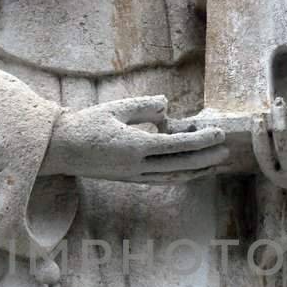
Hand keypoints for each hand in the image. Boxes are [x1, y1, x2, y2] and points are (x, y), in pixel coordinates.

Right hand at [41, 95, 228, 183]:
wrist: (60, 149)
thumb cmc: (85, 124)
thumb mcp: (115, 108)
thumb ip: (144, 107)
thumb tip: (167, 107)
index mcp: (134, 147)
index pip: (176, 145)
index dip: (200, 140)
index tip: (218, 133)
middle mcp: (136, 166)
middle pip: (180, 165)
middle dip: (206, 158)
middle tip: (227, 150)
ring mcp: (133, 175)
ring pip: (173, 176)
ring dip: (198, 171)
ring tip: (217, 165)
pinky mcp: (130, 179)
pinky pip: (162, 179)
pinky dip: (181, 176)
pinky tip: (192, 171)